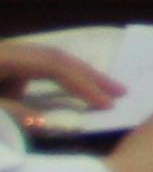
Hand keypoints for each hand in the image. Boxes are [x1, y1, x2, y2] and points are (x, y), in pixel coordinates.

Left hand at [0, 39, 122, 129]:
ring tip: (104, 91)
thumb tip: (45, 121)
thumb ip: (13, 113)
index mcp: (6, 56)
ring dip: (77, 75)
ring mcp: (9, 55)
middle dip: (90, 75)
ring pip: (50, 59)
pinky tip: (70, 87)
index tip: (106, 104)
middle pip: (58, 58)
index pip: (55, 66)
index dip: (83, 84)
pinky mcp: (5, 63)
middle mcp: (12, 50)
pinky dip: (57, 77)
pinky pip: (37, 66)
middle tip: (121, 91)